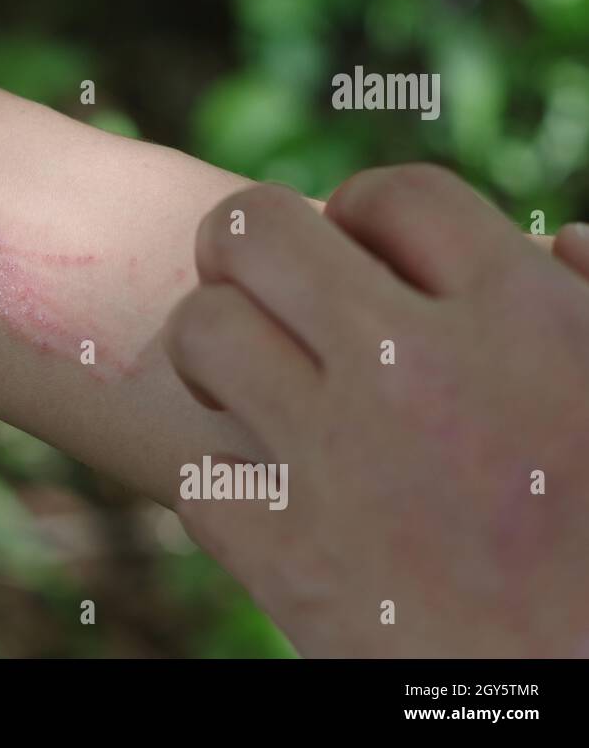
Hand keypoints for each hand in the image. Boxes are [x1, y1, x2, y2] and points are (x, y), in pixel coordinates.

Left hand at [163, 164, 588, 655]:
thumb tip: (554, 242)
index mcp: (523, 319)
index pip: (394, 193)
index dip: (361, 211)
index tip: (357, 250)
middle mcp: (416, 369)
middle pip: (256, 231)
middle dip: (242, 247)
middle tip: (255, 288)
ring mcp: (341, 463)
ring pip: (200, 334)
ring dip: (208, 350)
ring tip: (238, 381)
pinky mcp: (291, 561)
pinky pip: (201, 478)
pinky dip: (224, 486)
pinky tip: (266, 500)